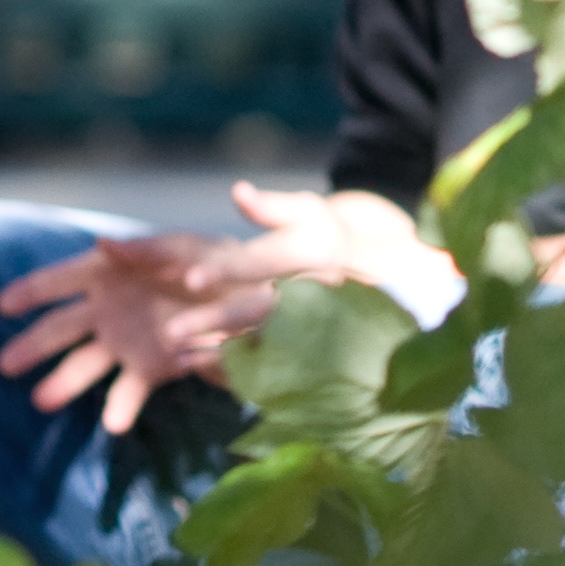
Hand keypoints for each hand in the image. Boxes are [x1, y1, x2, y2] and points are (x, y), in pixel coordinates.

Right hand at [0, 233, 255, 435]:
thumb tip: (102, 243)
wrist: (253, 295)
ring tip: (42, 401)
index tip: (2, 305)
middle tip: (4, 365)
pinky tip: (114, 424)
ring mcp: (125, 341)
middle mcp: (107, 309)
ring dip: (64, 382)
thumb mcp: (183, 248)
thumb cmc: (212, 261)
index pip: (59, 281)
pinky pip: (128, 389)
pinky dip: (121, 407)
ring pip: (85, 364)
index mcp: (107, 272)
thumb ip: (145, 249)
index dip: (31, 291)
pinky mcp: (151, 368)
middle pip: (60, 329)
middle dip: (33, 345)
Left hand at [162, 184, 465, 347]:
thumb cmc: (335, 240)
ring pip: (263, 346)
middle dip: (213, 321)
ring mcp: (318, 330)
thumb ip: (273, 208)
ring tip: (180, 356)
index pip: (261, 260)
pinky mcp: (318, 357)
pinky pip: (275, 370)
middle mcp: (315, 294)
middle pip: (257, 310)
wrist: (394, 284)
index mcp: (311, 254)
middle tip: (170, 332)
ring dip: (220, 353)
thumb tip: (238, 192)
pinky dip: (240, 373)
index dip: (226, 268)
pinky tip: (205, 369)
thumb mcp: (310, 214)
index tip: (191, 278)